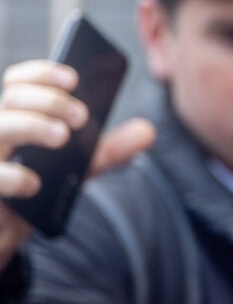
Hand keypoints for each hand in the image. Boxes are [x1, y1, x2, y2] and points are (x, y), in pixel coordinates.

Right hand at [0, 61, 155, 268]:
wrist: (7, 231)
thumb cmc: (38, 189)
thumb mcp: (79, 167)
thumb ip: (110, 149)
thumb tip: (148, 130)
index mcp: (18, 117)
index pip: (20, 82)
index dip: (43, 73)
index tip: (74, 79)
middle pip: (13, 98)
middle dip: (50, 100)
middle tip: (81, 116)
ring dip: (33, 126)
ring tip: (63, 136)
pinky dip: (13, 177)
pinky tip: (34, 183)